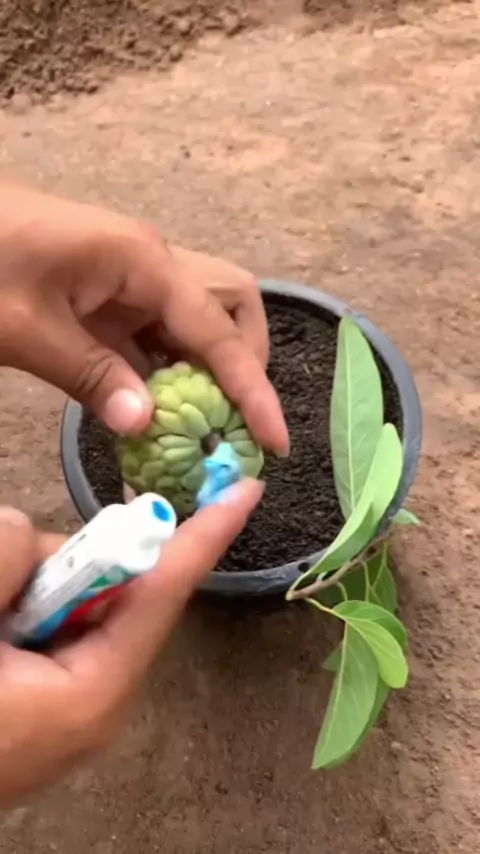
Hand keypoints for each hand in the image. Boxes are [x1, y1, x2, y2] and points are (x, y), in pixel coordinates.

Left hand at [0, 183, 287, 454]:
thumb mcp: (24, 329)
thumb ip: (91, 376)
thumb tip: (146, 425)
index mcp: (142, 262)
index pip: (217, 334)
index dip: (251, 391)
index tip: (274, 442)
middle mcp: (150, 261)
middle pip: (230, 304)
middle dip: (242, 361)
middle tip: (229, 417)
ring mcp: (130, 272)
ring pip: (199, 315)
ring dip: (207, 365)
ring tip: (198, 418)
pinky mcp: (107, 288)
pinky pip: (158, 328)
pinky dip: (167, 366)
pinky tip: (154, 402)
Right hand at [0, 480, 262, 805]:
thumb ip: (9, 554)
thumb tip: (38, 543)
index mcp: (92, 691)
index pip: (163, 592)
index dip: (207, 535)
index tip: (248, 490)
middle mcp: (93, 702)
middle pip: (112, 595)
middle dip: (71, 562)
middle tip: (17, 577)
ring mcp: (64, 709)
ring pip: (71, 609)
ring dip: (29, 588)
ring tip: (0, 608)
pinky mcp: (36, 705)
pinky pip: (46, 632)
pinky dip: (19, 610)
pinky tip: (1, 616)